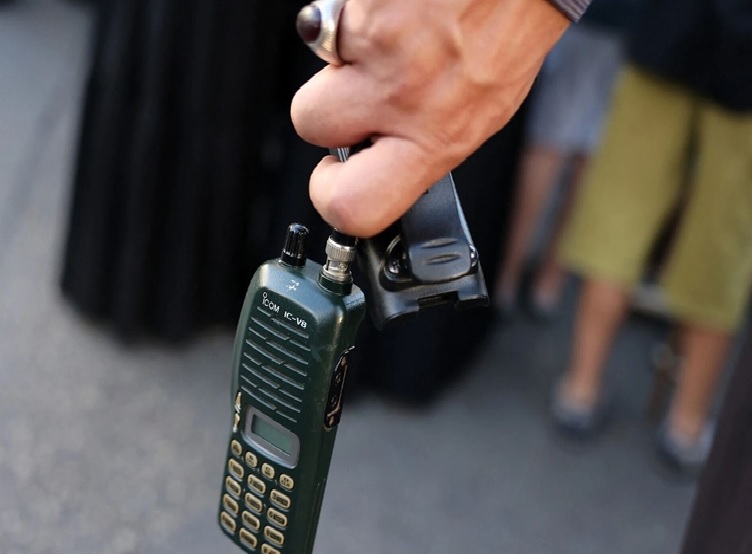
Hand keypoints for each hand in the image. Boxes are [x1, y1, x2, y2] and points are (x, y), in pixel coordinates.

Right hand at [291, 0, 568, 236]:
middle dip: (322, 110)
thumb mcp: (482, 109)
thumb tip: (388, 155)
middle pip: (311, 125)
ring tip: (387, 43)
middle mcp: (404, 96)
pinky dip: (357, 17)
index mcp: (437, 137)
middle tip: (350, 100)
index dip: (329, 195)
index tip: (334, 175)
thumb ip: (427, 139)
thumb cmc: (512, 26)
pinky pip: (333, 18)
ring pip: (317, 63)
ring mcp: (380, 46)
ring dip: (342, 58)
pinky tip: (396, 12)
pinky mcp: (363, 4)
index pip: (357, 205)